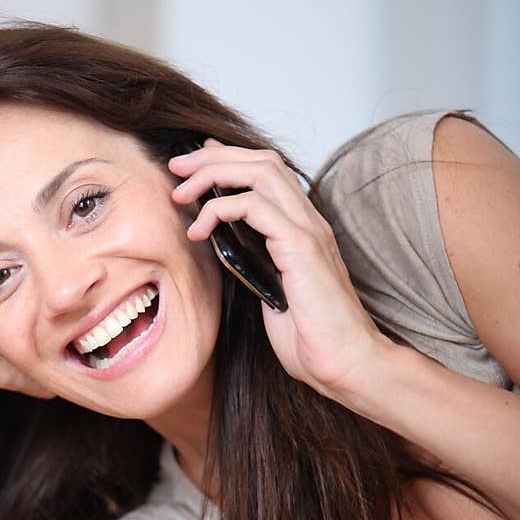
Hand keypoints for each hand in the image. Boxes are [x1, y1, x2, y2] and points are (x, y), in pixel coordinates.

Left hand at [168, 138, 388, 400]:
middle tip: (176, 166)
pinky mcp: (301, 248)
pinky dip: (221, 209)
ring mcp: (308, 231)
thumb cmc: (309, 338)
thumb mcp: (266, 291)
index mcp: (301, 228)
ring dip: (213, 173)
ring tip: (181, 194)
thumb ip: (249, 262)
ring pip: (260, 172)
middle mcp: (308, 221)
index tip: (192, 164)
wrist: (342, 362)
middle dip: (213, 156)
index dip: (228, 158)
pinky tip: (200, 230)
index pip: (267, 172)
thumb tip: (218, 243)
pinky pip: (256, 207)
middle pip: (262, 160)